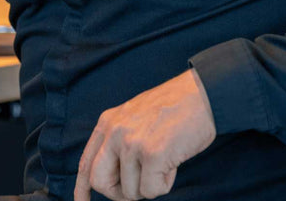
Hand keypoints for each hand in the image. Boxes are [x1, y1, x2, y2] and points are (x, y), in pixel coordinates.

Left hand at [75, 69, 216, 200]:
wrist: (202, 95)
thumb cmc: (173, 109)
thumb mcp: (134, 117)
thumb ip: (118, 140)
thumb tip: (111, 176)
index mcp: (108, 122)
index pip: (86, 162)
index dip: (82, 187)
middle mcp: (115, 132)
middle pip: (100, 181)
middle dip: (118, 193)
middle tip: (137, 188)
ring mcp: (132, 143)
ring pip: (131, 191)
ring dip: (150, 185)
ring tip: (165, 160)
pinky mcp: (153, 154)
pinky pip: (151, 191)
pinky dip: (164, 184)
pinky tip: (173, 163)